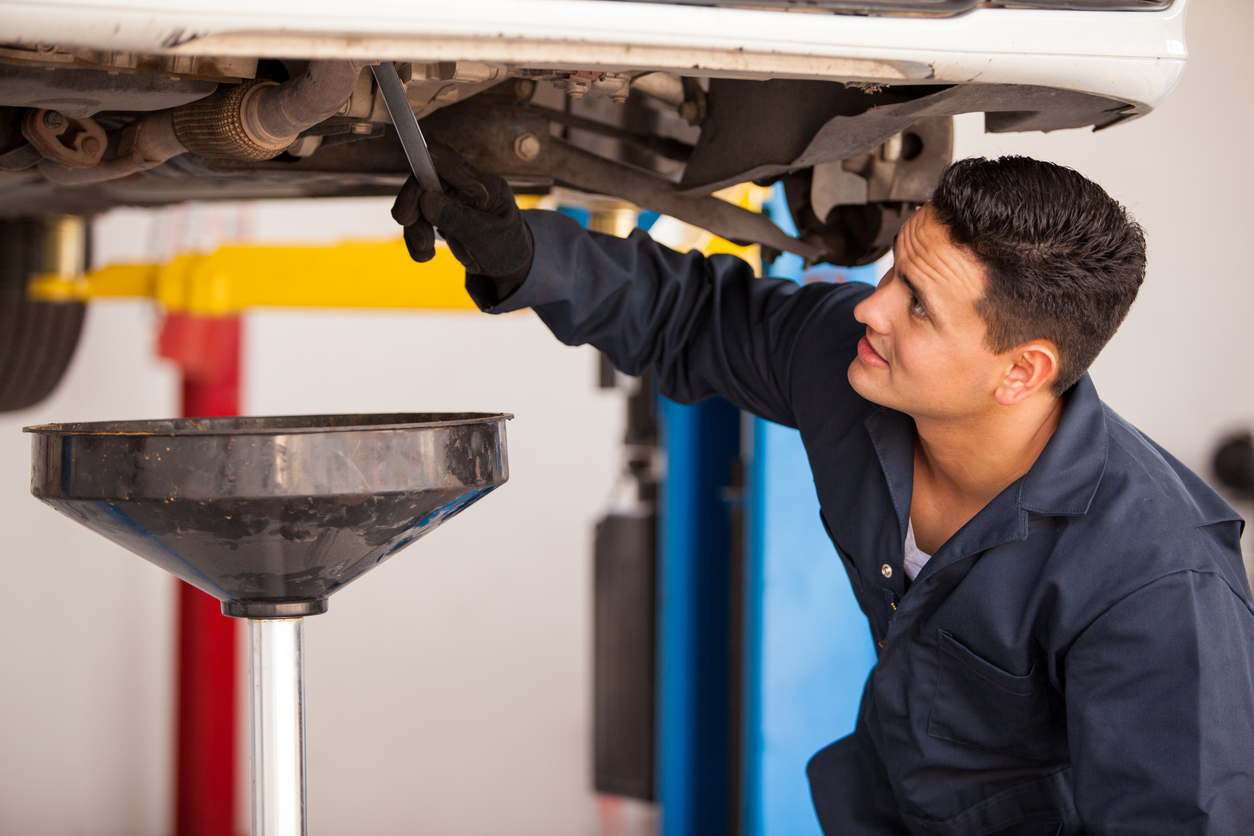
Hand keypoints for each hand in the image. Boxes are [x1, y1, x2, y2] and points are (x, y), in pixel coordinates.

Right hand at [391, 140, 532, 282]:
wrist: (511, 268)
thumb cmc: (508, 251)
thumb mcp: (486, 239)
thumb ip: (457, 219)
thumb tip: (425, 198)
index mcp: (486, 185)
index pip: (451, 163)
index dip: (426, 160)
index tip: (412, 175)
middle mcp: (467, 187)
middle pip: (426, 182)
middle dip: (415, 209)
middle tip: (419, 239)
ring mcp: (453, 200)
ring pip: (418, 204)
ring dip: (416, 231)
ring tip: (426, 255)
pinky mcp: (443, 214)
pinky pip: (420, 221)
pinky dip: (418, 241)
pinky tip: (426, 256)